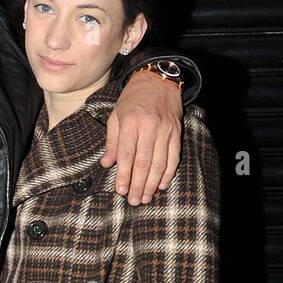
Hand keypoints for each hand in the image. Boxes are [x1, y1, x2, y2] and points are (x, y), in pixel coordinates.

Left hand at [100, 72, 182, 204]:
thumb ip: (112, 141)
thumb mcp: (116, 116)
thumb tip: (106, 163)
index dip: (123, 174)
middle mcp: (149, 127)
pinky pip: (174, 157)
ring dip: (152, 183)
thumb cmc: (133, 100)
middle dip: (138, 184)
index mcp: (131, 122)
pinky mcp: (176, 133)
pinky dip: (168, 173)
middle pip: (144, 162)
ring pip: (159, 162)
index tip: (120, 190)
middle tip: (133, 201)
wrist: (159, 81)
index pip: (127, 154)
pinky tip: (162, 185)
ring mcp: (165, 130)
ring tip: (145, 197)